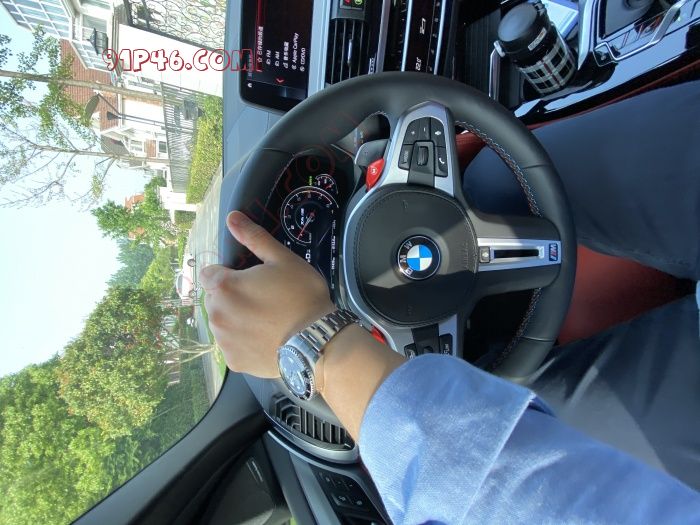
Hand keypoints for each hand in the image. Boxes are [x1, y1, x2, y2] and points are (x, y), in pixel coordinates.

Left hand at [199, 211, 334, 377]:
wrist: (318, 342)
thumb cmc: (302, 297)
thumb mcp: (282, 259)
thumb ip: (254, 238)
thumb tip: (232, 217)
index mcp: (224, 286)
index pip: (208, 274)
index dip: (228, 274)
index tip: (250, 280)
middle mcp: (216, 315)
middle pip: (216, 300)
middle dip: (233, 297)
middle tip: (265, 299)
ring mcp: (224, 341)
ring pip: (223, 324)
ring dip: (237, 320)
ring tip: (268, 321)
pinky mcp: (234, 362)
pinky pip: (233, 346)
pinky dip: (244, 342)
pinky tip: (267, 338)